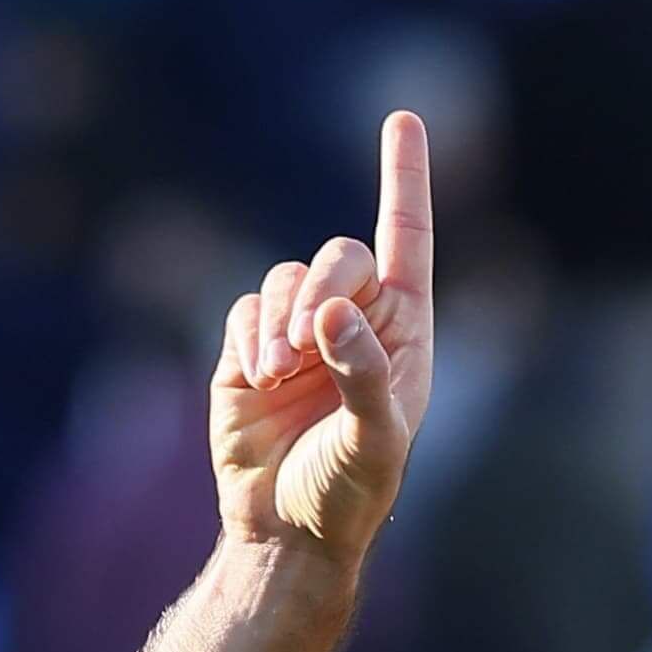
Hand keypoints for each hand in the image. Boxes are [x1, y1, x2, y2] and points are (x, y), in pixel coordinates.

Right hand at [211, 111, 434, 566]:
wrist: (285, 534)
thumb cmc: (348, 496)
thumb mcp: (374, 443)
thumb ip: (363, 375)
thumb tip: (333, 315)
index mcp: (405, 335)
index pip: (407, 240)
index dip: (404, 178)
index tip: (403, 117)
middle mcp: (356, 324)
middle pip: (339, 253)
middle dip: (321, 286)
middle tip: (308, 346)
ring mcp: (301, 335)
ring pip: (286, 277)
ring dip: (280, 319)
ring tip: (278, 376)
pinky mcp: (249, 351)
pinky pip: (244, 310)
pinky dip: (247, 339)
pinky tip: (254, 382)